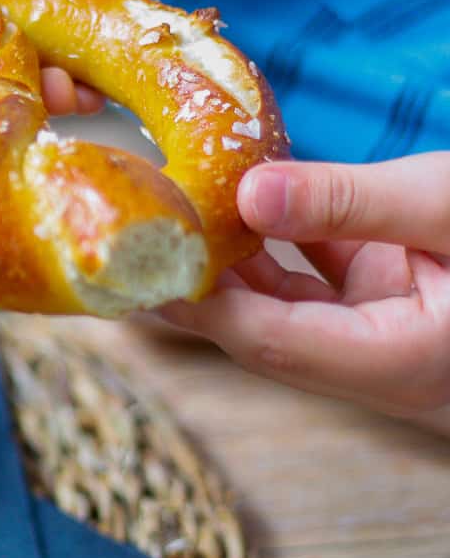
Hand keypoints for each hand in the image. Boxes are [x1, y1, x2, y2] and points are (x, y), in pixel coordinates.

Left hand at [160, 153, 449, 426]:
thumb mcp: (447, 203)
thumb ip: (352, 202)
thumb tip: (247, 195)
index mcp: (401, 361)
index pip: (270, 343)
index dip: (201, 304)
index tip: (147, 264)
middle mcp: (381, 362)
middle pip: (262, 332)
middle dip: (199, 287)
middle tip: (137, 240)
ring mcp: (379, 332)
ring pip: (280, 306)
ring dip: (230, 262)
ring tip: (174, 214)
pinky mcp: (382, 300)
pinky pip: (309, 281)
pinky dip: (273, 243)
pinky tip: (236, 202)